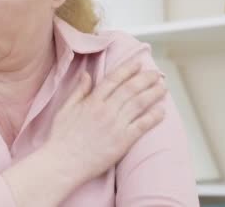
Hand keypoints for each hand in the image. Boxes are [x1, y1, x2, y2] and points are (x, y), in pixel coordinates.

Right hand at [45, 60, 166, 183]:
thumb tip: (86, 74)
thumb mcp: (65, 109)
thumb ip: (78, 91)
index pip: (114, 79)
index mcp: (92, 101)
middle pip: (130, 89)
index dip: (128, 69)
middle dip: (146, 79)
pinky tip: (162, 110)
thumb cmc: (61, 138)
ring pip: (139, 104)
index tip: (138, 62)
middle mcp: (106, 110)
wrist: (64, 163)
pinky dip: (153, 117)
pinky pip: (142, 126)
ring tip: (163, 87)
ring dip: (153, 94)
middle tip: (157, 73)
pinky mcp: (123, 142)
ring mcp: (116, 125)